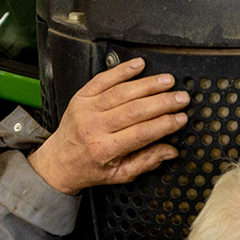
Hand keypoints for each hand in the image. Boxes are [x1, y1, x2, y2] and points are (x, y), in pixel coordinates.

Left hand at [27, 58, 189, 194]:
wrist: (58, 161)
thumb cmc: (88, 167)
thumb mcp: (119, 174)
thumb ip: (146, 162)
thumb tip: (170, 151)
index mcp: (104, 149)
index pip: (142, 133)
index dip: (165, 124)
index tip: (180, 118)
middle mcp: (94, 127)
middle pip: (135, 110)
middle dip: (163, 102)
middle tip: (181, 98)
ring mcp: (86, 109)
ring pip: (122, 92)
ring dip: (148, 84)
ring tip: (167, 81)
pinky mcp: (81, 96)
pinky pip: (103, 79)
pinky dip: (122, 70)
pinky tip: (139, 65)